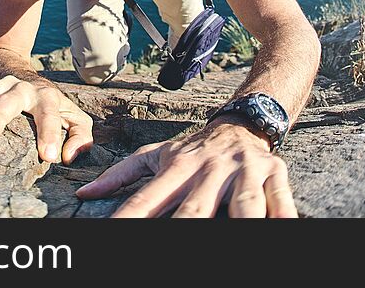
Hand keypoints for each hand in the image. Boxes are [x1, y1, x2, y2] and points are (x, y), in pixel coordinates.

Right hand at [0, 74, 93, 163]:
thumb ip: (80, 137)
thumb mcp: (74, 117)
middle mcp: (22, 89)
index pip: (50, 116)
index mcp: (47, 98)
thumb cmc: (51, 104)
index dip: (51, 134)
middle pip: (11, 100)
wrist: (20, 70)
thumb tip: (66, 156)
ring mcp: (0, 85)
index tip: (49, 156)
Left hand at [75, 117, 297, 217]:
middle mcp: (209, 170)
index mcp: (177, 168)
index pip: (148, 199)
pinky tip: (283, 227)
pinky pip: (280, 198)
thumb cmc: (192, 150)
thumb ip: (119, 176)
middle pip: (195, 210)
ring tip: (235, 235)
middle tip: (172, 243)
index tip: (116, 233)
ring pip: (242, 205)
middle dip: (184, 227)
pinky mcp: (274, 173)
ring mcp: (242, 172)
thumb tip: (82, 193)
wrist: (241, 121)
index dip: (131, 217)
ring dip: (240, 222)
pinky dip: (282, 214)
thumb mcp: (155, 156)